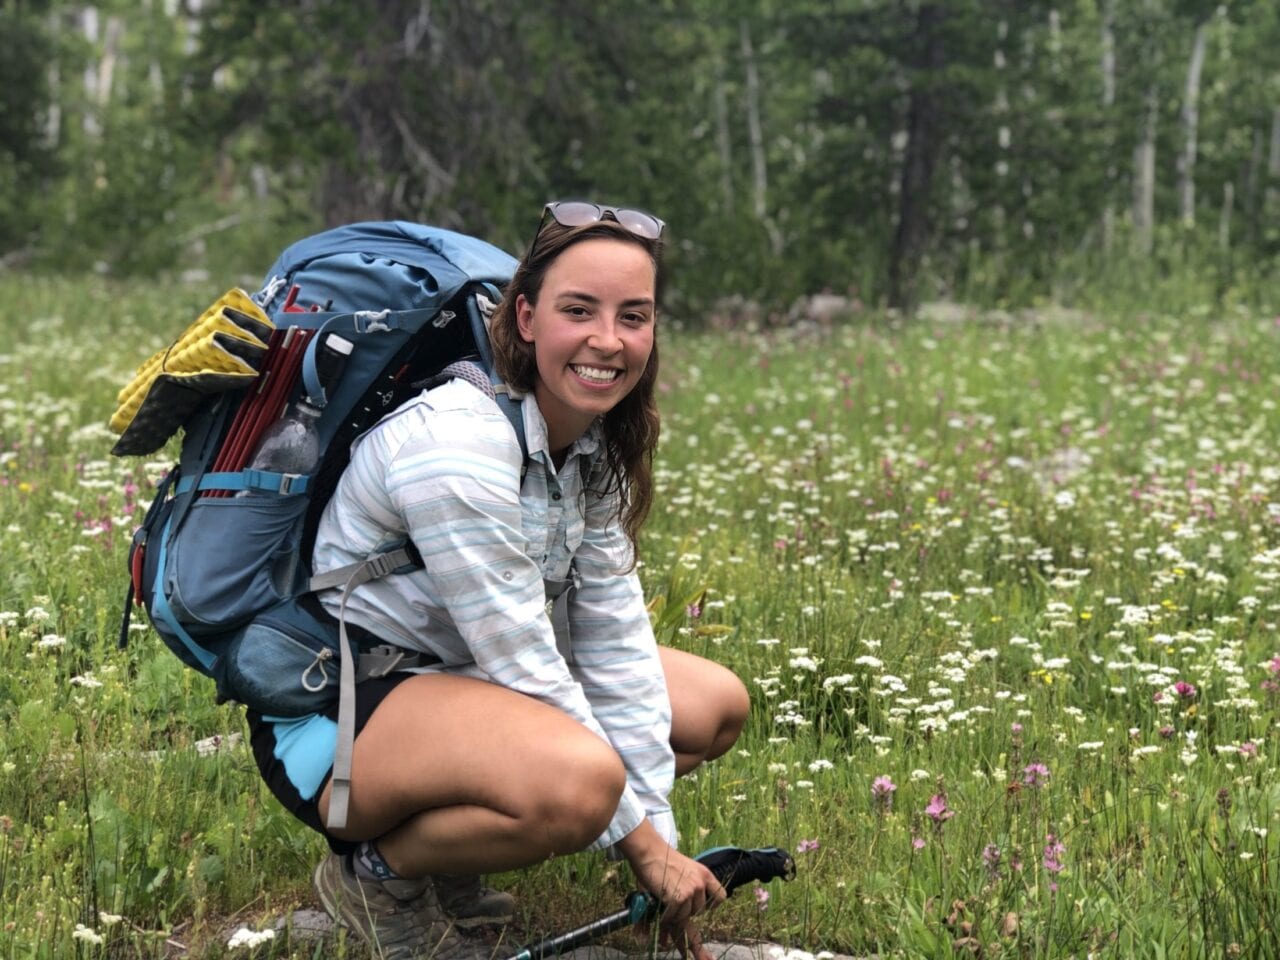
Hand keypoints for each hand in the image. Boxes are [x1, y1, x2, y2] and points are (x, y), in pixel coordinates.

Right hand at [617, 825, 725, 959]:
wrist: (649, 851)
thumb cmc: (663, 860)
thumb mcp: (686, 869)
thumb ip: (693, 882)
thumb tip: (693, 903)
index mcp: (705, 874)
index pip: (720, 896)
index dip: (711, 904)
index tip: (700, 903)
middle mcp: (700, 883)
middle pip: (700, 910)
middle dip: (687, 910)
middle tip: (675, 903)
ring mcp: (690, 891)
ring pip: (686, 915)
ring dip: (675, 914)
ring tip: (666, 905)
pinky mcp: (677, 899)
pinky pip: (674, 916)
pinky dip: (666, 916)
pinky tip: (660, 907)